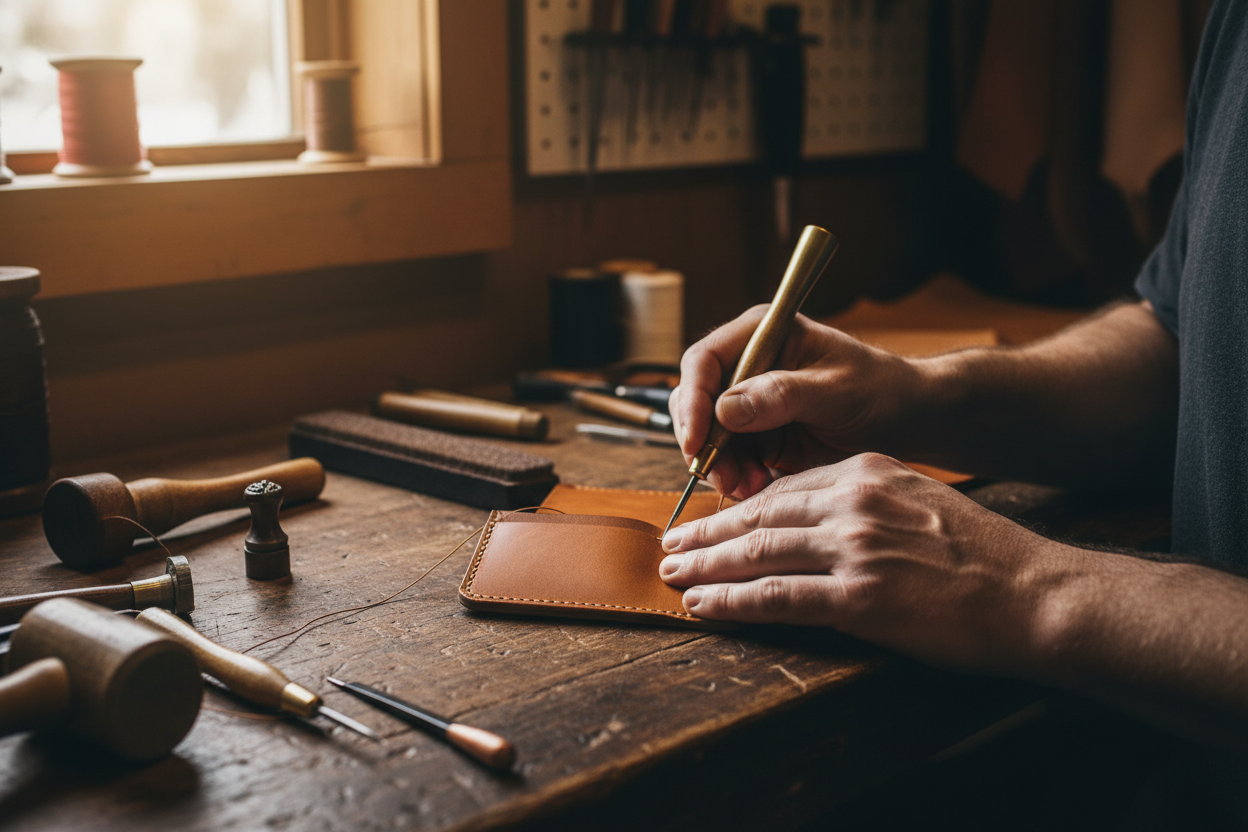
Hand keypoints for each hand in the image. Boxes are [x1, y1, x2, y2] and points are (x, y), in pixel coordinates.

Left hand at [659, 453, 1068, 672]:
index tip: (709, 522)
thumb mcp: (919, 500)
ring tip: (672, 575)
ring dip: (705, 566)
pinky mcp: (859, 598)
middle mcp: (854, 502)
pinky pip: (776, 597)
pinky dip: (731, 602)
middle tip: (670, 545)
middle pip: (759, 516)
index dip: (737, 509)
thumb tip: (816, 518)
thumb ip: (866, 501)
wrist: (1033, 594)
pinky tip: (702, 605)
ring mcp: (854, 549)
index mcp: (867, 471)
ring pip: (757, 553)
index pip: (783, 489)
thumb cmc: (981, 556)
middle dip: (707, 533)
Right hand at [669, 308, 922, 499]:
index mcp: (762, 335)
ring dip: (721, 465)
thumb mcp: (835, 389)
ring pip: (708, 436)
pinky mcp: (758, 435)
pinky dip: (737, 476)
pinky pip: (730, 458)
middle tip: (724, 476)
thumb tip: (727, 408)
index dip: (693, 400)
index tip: (697, 441)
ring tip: (750, 486)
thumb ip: (782, 394)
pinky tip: (759, 487)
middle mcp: (748, 366)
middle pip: (697, 402)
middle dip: (704, 442)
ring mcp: (751, 402)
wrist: (906, 420)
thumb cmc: (880, 390)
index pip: (704, 361)